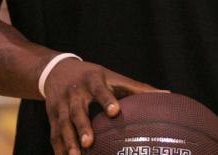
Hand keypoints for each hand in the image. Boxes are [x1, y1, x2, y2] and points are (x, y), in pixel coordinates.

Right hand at [42, 59, 159, 154]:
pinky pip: (54, 135)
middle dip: (82, 126)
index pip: (99, 89)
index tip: (115, 111)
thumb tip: (166, 95)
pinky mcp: (51, 116)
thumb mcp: (112, 77)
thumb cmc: (92, 76)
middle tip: (89, 142)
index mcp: (92, 80)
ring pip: (63, 125)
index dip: (106, 99)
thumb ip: (137, 87)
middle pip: (76, 110)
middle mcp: (74, 92)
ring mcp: (60, 105)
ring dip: (68, 142)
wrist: (56, 70)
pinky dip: (59, 149)